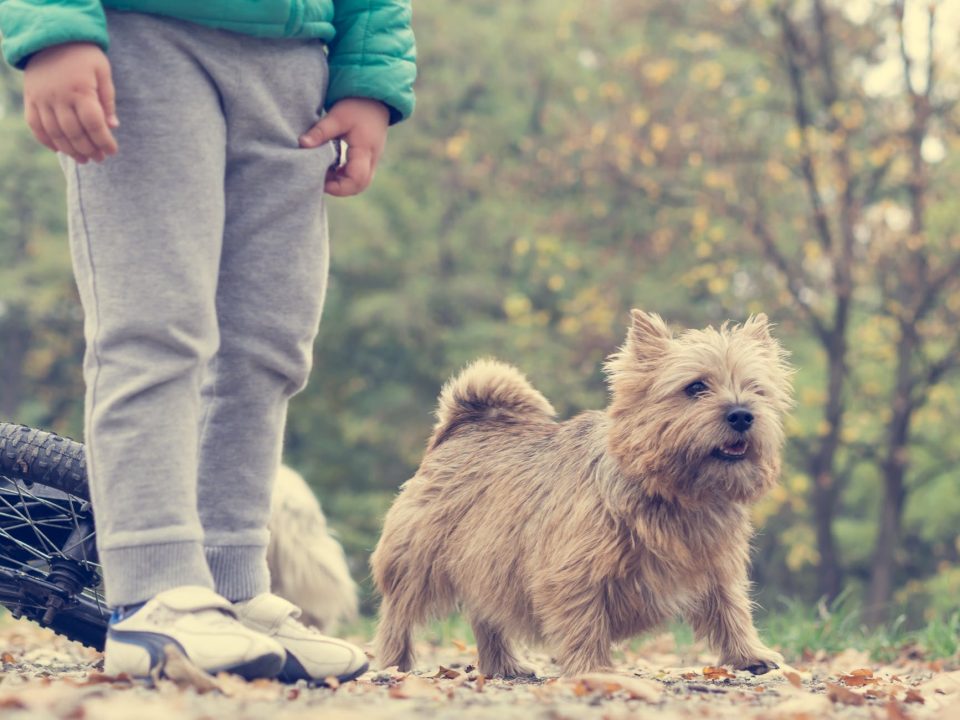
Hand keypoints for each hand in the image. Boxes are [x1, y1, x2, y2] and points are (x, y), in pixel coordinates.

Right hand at [23, 42, 118, 162]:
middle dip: (89, 149)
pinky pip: (35, 125)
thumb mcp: (103, 73)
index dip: (104, 141)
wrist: (52, 37)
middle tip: (99, 158)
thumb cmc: (84, 56)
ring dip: (70, 150)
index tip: (112, 151)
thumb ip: (107, 100)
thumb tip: (112, 127)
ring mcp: (42, 98)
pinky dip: (46, 140)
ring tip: (84, 159)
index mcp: (81, 90)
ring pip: (55, 133)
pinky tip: (60, 149)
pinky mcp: (30, 98)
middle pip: (74, 132)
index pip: (94, 124)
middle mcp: (59, 96)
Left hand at [299, 97, 389, 196]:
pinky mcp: (369, 157)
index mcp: (365, 150)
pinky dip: (345, 175)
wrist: (376, 97)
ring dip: (342, 182)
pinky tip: (331, 167)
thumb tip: (302, 144)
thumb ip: (321, 132)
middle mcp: (372, 158)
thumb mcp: (337, 116)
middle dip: (340, 188)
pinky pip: (359, 175)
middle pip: (360, 186)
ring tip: (324, 172)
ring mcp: (372, 159)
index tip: (321, 181)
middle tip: (321, 179)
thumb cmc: (356, 105)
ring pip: (360, 182)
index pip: (356, 179)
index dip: (339, 187)